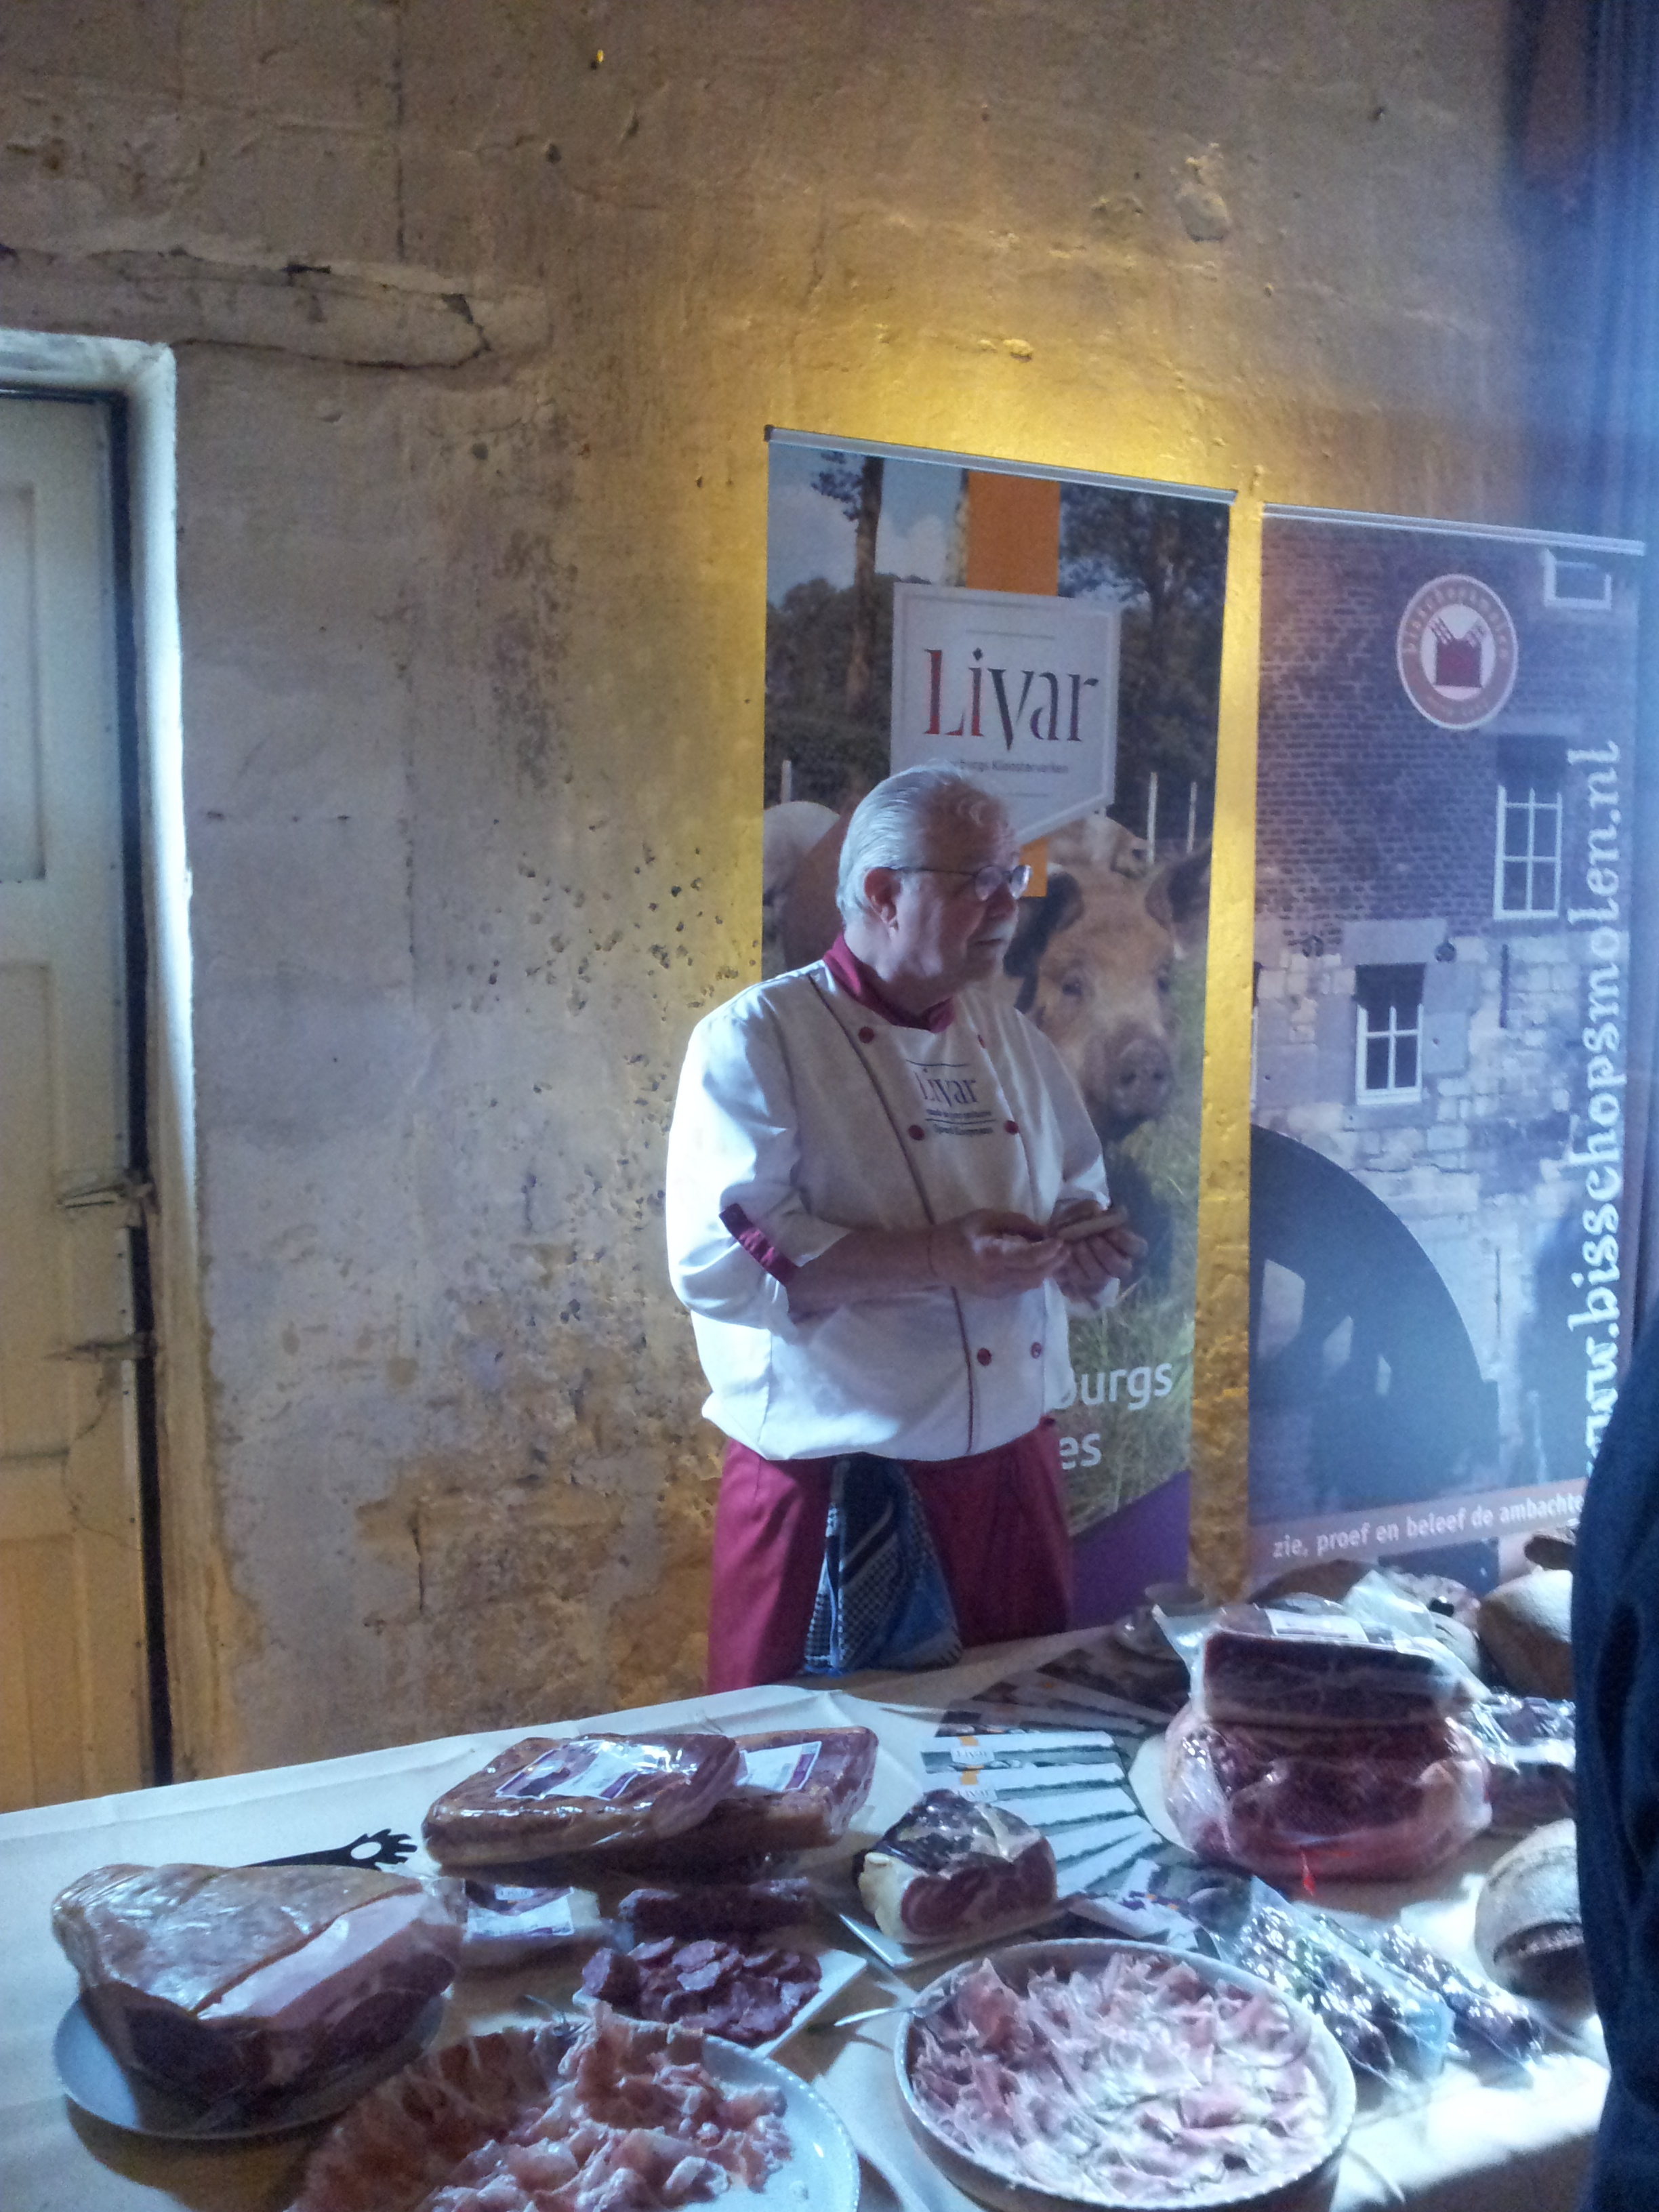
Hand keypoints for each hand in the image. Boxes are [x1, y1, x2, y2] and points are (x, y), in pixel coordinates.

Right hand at [929, 1209, 1064, 1298]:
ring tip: (1058, 1256)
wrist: (935, 1259)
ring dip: (1048, 1270)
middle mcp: (995, 1277)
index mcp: (991, 1255)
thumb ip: (1017, 1223)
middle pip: (1035, 1274)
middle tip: (1066, 1248)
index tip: (1061, 1240)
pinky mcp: (997, 1296)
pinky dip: (1036, 1276)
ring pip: (1032, 1284)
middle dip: (1055, 1262)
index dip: (1049, 1250)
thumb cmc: (959, 1233)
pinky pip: (1023, 1287)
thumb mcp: (986, 1218)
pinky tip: (1041, 1265)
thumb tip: (1045, 1231)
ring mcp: (996, 1291)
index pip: (1029, 1258)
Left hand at [1050, 1203, 1144, 1299]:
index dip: (1126, 1241)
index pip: (1139, 1248)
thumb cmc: (1078, 1220)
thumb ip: (1093, 1210)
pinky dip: (1072, 1269)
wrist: (1056, 1233)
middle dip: (1106, 1254)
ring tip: (1076, 1245)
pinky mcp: (1082, 1286)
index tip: (1110, 1231)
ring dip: (1087, 1261)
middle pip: (1121, 1268)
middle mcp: (1118, 1265)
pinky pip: (1079, 1283)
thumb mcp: (1085, 1209)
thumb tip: (1096, 1211)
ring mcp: (1101, 1278)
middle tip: (1092, 1240)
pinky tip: (1065, 1256)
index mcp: (1126, 1246)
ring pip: (1099, 1278)